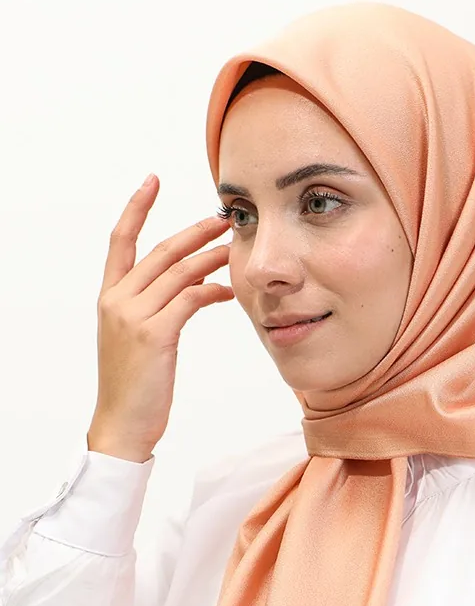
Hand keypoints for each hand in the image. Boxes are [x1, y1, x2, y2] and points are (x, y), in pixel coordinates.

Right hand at [87, 173, 233, 460]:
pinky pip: (190, 299)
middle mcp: (117, 300)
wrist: (122, 424)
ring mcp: (134, 316)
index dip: (136, 208)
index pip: (120, 241)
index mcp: (109, 297)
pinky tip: (228, 292)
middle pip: (161, 251)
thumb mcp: (137, 341)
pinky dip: (212, 291)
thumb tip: (194, 287)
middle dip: (194, 231)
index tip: (151, 181)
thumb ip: (157, 309)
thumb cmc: (135, 388)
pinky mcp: (155, 334)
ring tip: (233, 247)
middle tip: (223, 217)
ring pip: (179, 272)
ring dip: (210, 257)